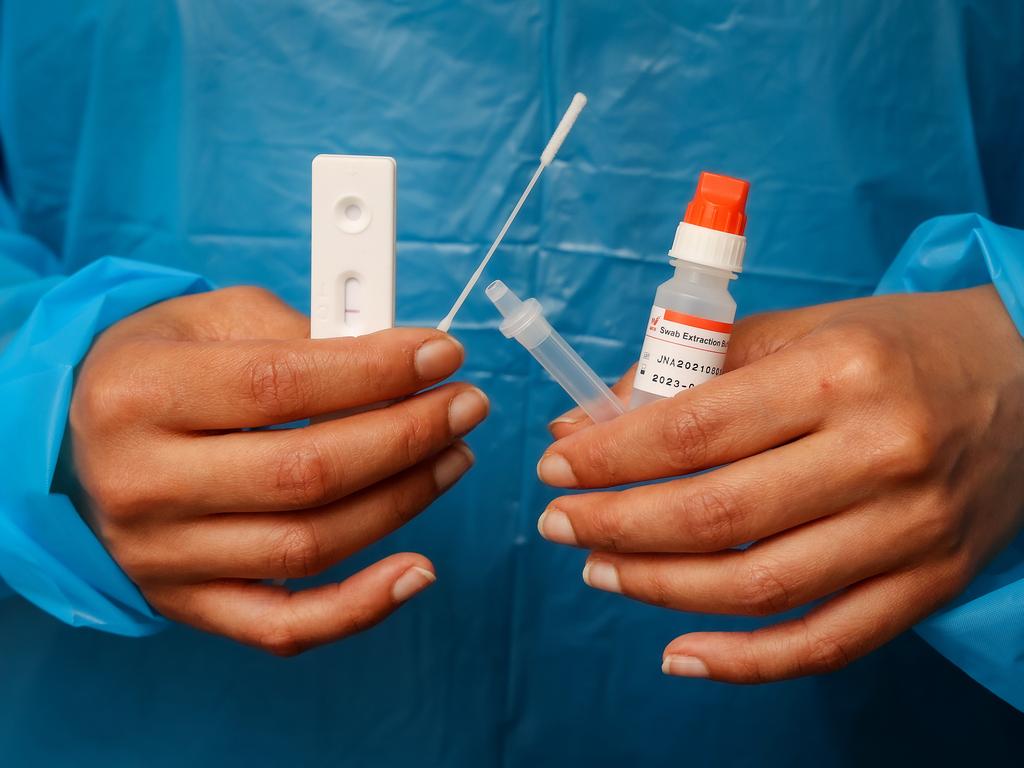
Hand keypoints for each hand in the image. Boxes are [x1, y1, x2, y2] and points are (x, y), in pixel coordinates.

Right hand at [69, 286, 487, 654]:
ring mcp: (164, 557)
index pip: (284, 386)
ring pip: (310, 546)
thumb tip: (396, 363)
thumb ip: (298, 331)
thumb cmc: (154, 368)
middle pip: (307, 473)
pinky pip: (284, 626)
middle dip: (408, 435)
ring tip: (452, 456)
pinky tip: (419, 569)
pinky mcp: (188, 603)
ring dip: (403, 501)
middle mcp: (144, 485)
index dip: (379, 370)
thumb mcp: (208, 317)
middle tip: (464, 405)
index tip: (443, 354)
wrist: (75, 440)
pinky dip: (360, 608)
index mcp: (140, 394)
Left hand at [537, 286, 1023, 681]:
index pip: (693, 430)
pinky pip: (828, 643)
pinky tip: (679, 654)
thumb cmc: (896, 347)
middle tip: (557, 522)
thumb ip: (691, 370)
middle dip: (617, 524)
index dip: (610, 457)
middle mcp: (879, 454)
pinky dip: (746, 662)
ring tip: (599, 568)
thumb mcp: (799, 330)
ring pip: (760, 586)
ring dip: (660, 588)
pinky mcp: (929, 584)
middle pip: (718, 515)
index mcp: (838, 374)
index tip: (555, 466)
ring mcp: (910, 530)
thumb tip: (589, 422)